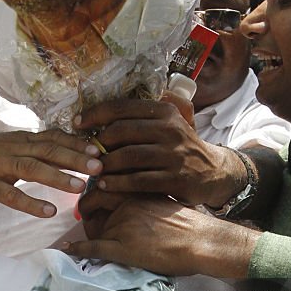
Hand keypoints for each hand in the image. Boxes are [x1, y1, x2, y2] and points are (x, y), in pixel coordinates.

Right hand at [0, 129, 102, 217]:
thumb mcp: (11, 148)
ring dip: (58, 177)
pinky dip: (31, 203)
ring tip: (81, 188)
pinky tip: (48, 212)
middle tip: (100, 167)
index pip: (54, 138)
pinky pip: (11, 194)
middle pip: (48, 150)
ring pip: (33, 168)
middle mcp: (13, 148)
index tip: (100, 151)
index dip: (77, 144)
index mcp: (21, 139)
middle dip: (76, 159)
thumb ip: (36, 150)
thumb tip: (67, 153)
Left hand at [67, 195, 260, 277]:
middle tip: (86, 216)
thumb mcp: (163, 198)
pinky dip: (78, 250)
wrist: (203, 241)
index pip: (105, 182)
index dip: (95, 191)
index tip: (94, 197)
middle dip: (86, 208)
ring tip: (84, 236)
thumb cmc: (189, 222)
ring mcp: (123, 227)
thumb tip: (129, 198)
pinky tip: (68, 250)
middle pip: (94, 200)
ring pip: (92, 226)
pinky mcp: (123, 249)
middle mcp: (126, 203)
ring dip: (86, 231)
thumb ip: (143, 195)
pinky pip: (93, 249)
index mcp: (138, 188)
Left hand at [74, 98, 246, 207]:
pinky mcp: (176, 179)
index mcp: (165, 112)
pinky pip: (138, 181)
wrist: (214, 173)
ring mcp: (174, 155)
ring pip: (128, 156)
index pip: (122, 107)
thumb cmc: (181, 147)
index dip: (95, 114)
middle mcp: (171, 130)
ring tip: (92, 170)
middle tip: (84, 152)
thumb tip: (107, 104)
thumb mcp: (172, 122)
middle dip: (98, 142)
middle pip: (122, 131)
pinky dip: (118, 184)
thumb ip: (147, 113)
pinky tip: (105, 186)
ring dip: (105, 165)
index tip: (76, 123)